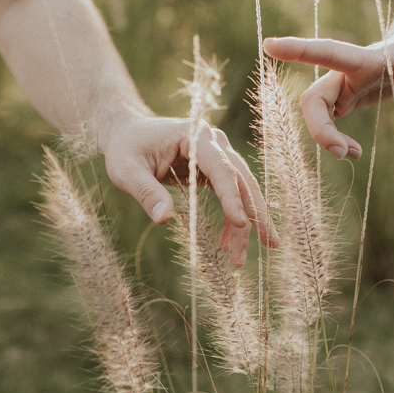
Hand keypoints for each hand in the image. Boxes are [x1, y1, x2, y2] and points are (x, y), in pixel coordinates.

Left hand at [100, 114, 277, 265]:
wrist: (126, 134)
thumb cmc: (125, 149)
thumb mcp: (127, 171)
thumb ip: (146, 193)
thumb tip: (164, 219)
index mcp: (194, 136)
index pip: (221, 168)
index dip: (232, 196)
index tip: (241, 224)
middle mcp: (212, 142)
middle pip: (241, 179)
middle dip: (253, 214)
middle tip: (268, 245)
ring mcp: (217, 154)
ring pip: (241, 189)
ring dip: (245, 222)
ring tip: (240, 258)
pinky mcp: (213, 169)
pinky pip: (229, 194)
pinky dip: (231, 219)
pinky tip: (227, 243)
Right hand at [263, 30, 393, 158]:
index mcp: (359, 60)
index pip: (325, 52)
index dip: (297, 50)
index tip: (269, 45)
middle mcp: (341, 74)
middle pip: (312, 99)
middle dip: (320, 129)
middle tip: (343, 152)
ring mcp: (338, 89)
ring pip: (315, 115)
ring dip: (328, 138)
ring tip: (354, 153)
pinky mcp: (340, 102)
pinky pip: (324, 124)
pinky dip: (335, 141)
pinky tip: (354, 152)